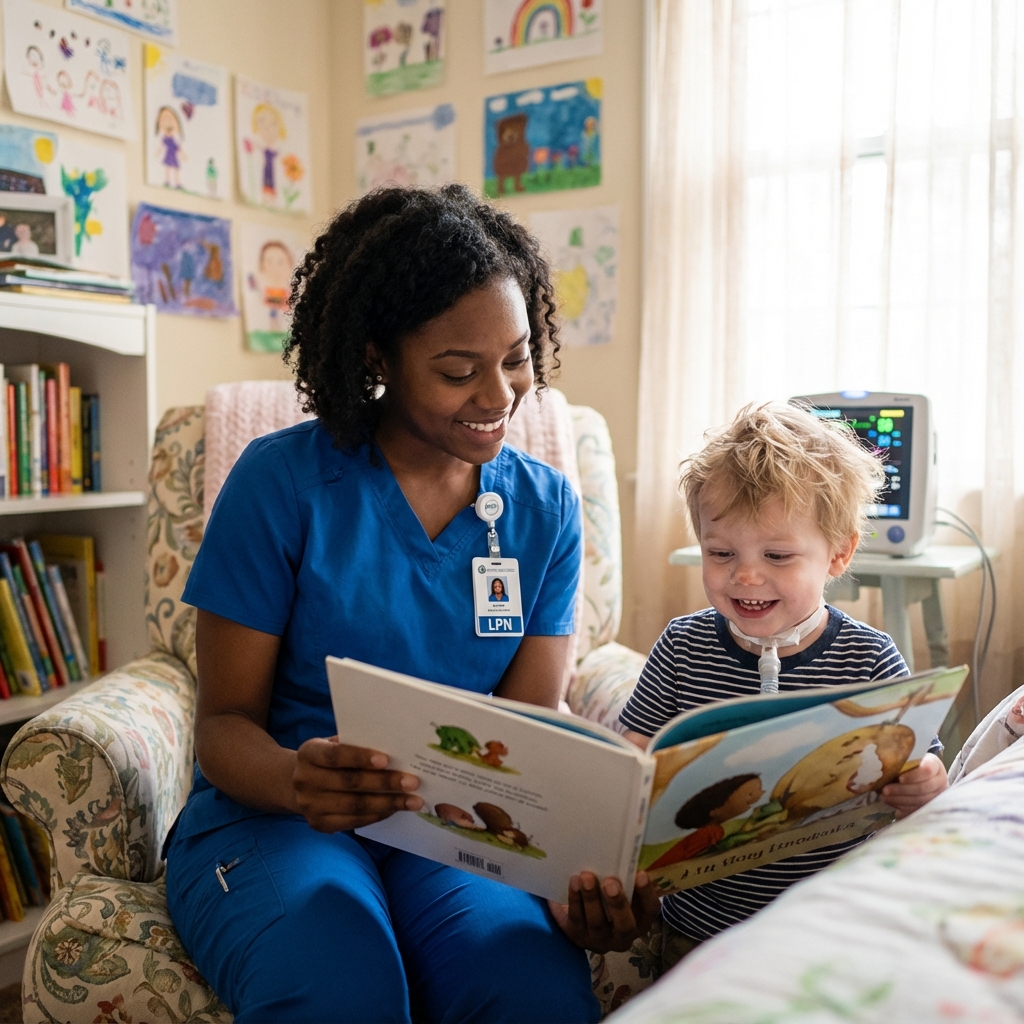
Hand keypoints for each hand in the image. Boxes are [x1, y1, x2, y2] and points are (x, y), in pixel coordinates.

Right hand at [292, 737, 421, 832]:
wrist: (298, 783)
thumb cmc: (328, 758)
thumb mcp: (333, 744)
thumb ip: (355, 744)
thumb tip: (395, 748)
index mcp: (308, 753)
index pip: (335, 756)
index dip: (360, 757)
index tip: (386, 760)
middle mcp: (304, 780)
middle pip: (349, 783)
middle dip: (384, 783)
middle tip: (412, 782)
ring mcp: (310, 806)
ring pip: (355, 806)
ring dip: (388, 803)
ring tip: (413, 800)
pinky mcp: (319, 825)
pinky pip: (353, 821)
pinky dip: (377, 815)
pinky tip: (395, 809)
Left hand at [548, 871, 660, 952]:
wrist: (580, 916)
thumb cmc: (607, 896)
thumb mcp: (621, 889)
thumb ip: (625, 878)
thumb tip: (625, 851)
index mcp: (640, 920)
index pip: (650, 909)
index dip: (647, 893)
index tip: (640, 873)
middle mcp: (623, 935)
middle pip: (625, 925)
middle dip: (618, 903)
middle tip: (610, 882)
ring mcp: (600, 939)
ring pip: (597, 923)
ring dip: (591, 899)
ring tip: (586, 877)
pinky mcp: (579, 936)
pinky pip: (577, 919)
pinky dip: (575, 900)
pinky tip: (574, 883)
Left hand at [880, 752, 947, 818]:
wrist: (924, 777)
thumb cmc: (913, 765)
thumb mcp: (910, 759)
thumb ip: (903, 762)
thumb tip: (884, 766)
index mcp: (935, 766)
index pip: (927, 770)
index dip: (913, 776)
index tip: (899, 778)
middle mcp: (940, 782)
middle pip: (922, 788)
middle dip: (901, 790)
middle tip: (885, 790)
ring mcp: (938, 796)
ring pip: (920, 801)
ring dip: (900, 800)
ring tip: (884, 798)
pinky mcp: (932, 808)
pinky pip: (918, 811)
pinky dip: (905, 810)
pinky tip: (894, 807)